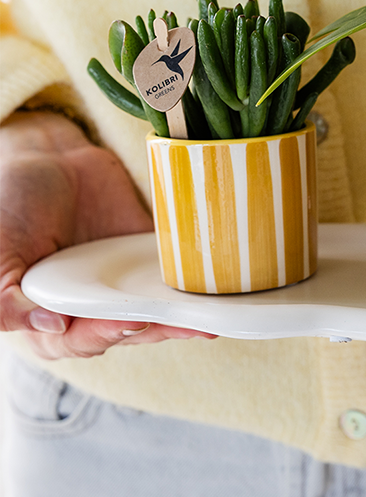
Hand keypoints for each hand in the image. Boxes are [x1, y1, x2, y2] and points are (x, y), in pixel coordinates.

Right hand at [0, 111, 213, 358]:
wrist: (49, 158)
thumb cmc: (12, 204)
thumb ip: (8, 299)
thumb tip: (52, 324)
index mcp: (45, 317)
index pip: (79, 337)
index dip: (106, 332)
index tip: (131, 319)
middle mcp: (86, 309)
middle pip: (126, 331)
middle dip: (157, 330)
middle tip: (186, 323)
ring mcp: (120, 285)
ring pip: (154, 313)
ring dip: (181, 320)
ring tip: (208, 322)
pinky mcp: (145, 262)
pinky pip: (170, 282)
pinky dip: (191, 291)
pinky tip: (214, 297)